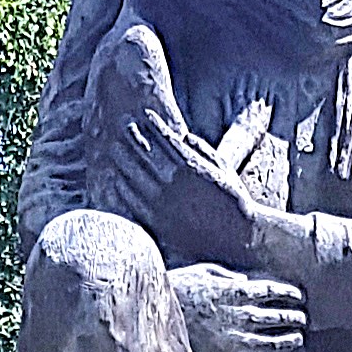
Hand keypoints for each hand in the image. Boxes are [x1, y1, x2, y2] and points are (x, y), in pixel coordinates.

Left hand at [100, 113, 258, 265]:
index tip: (145, 114)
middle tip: (124, 125)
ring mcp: (163, 202)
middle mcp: (173, 182)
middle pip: (145, 152)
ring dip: (123, 158)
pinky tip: (117, 179)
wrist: (238, 237)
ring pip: (134, 175)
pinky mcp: (158, 222)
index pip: (166, 138)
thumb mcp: (224, 169)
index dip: (154, 124)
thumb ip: (203, 150)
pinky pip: (133, 201)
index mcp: (190, 166)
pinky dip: (123, 188)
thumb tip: (184, 135)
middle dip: (133, 136)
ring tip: (114, 148)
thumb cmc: (233, 201)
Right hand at [170, 265, 306, 351]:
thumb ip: (227, 276)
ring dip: (289, 342)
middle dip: (295, 317)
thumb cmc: (176, 293)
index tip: (298, 297)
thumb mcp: (202, 272)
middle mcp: (241, 317)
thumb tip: (245, 281)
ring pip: (274, 344)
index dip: (290, 293)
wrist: (154, 322)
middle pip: (280, 318)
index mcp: (236, 292)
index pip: (275, 291)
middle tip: (301, 319)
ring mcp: (236, 343)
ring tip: (296, 340)